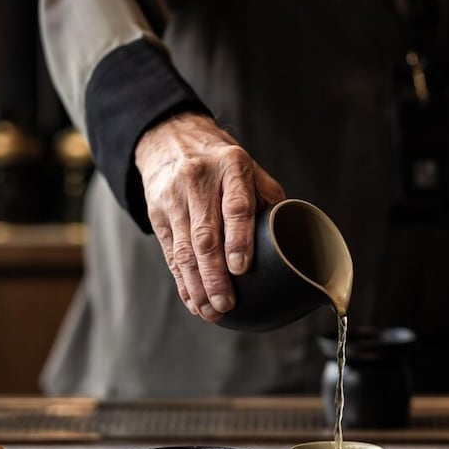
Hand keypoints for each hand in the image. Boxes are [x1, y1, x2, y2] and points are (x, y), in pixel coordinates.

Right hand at [134, 112, 284, 320]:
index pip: (235, 207)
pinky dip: (182, 280)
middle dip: (215, 276)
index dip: (238, 240)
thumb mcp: (248, 166)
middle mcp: (199, 182)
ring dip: (198, 285)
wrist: (170, 138)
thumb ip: (268, 197)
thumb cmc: (220, 159)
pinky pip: (170, 253)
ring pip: (184, 250)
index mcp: (231, 168)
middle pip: (205, 236)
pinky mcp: (158, 214)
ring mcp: (174, 199)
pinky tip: (193, 300)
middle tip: (227, 304)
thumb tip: (290, 233)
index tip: (241, 268)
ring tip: (211, 311)